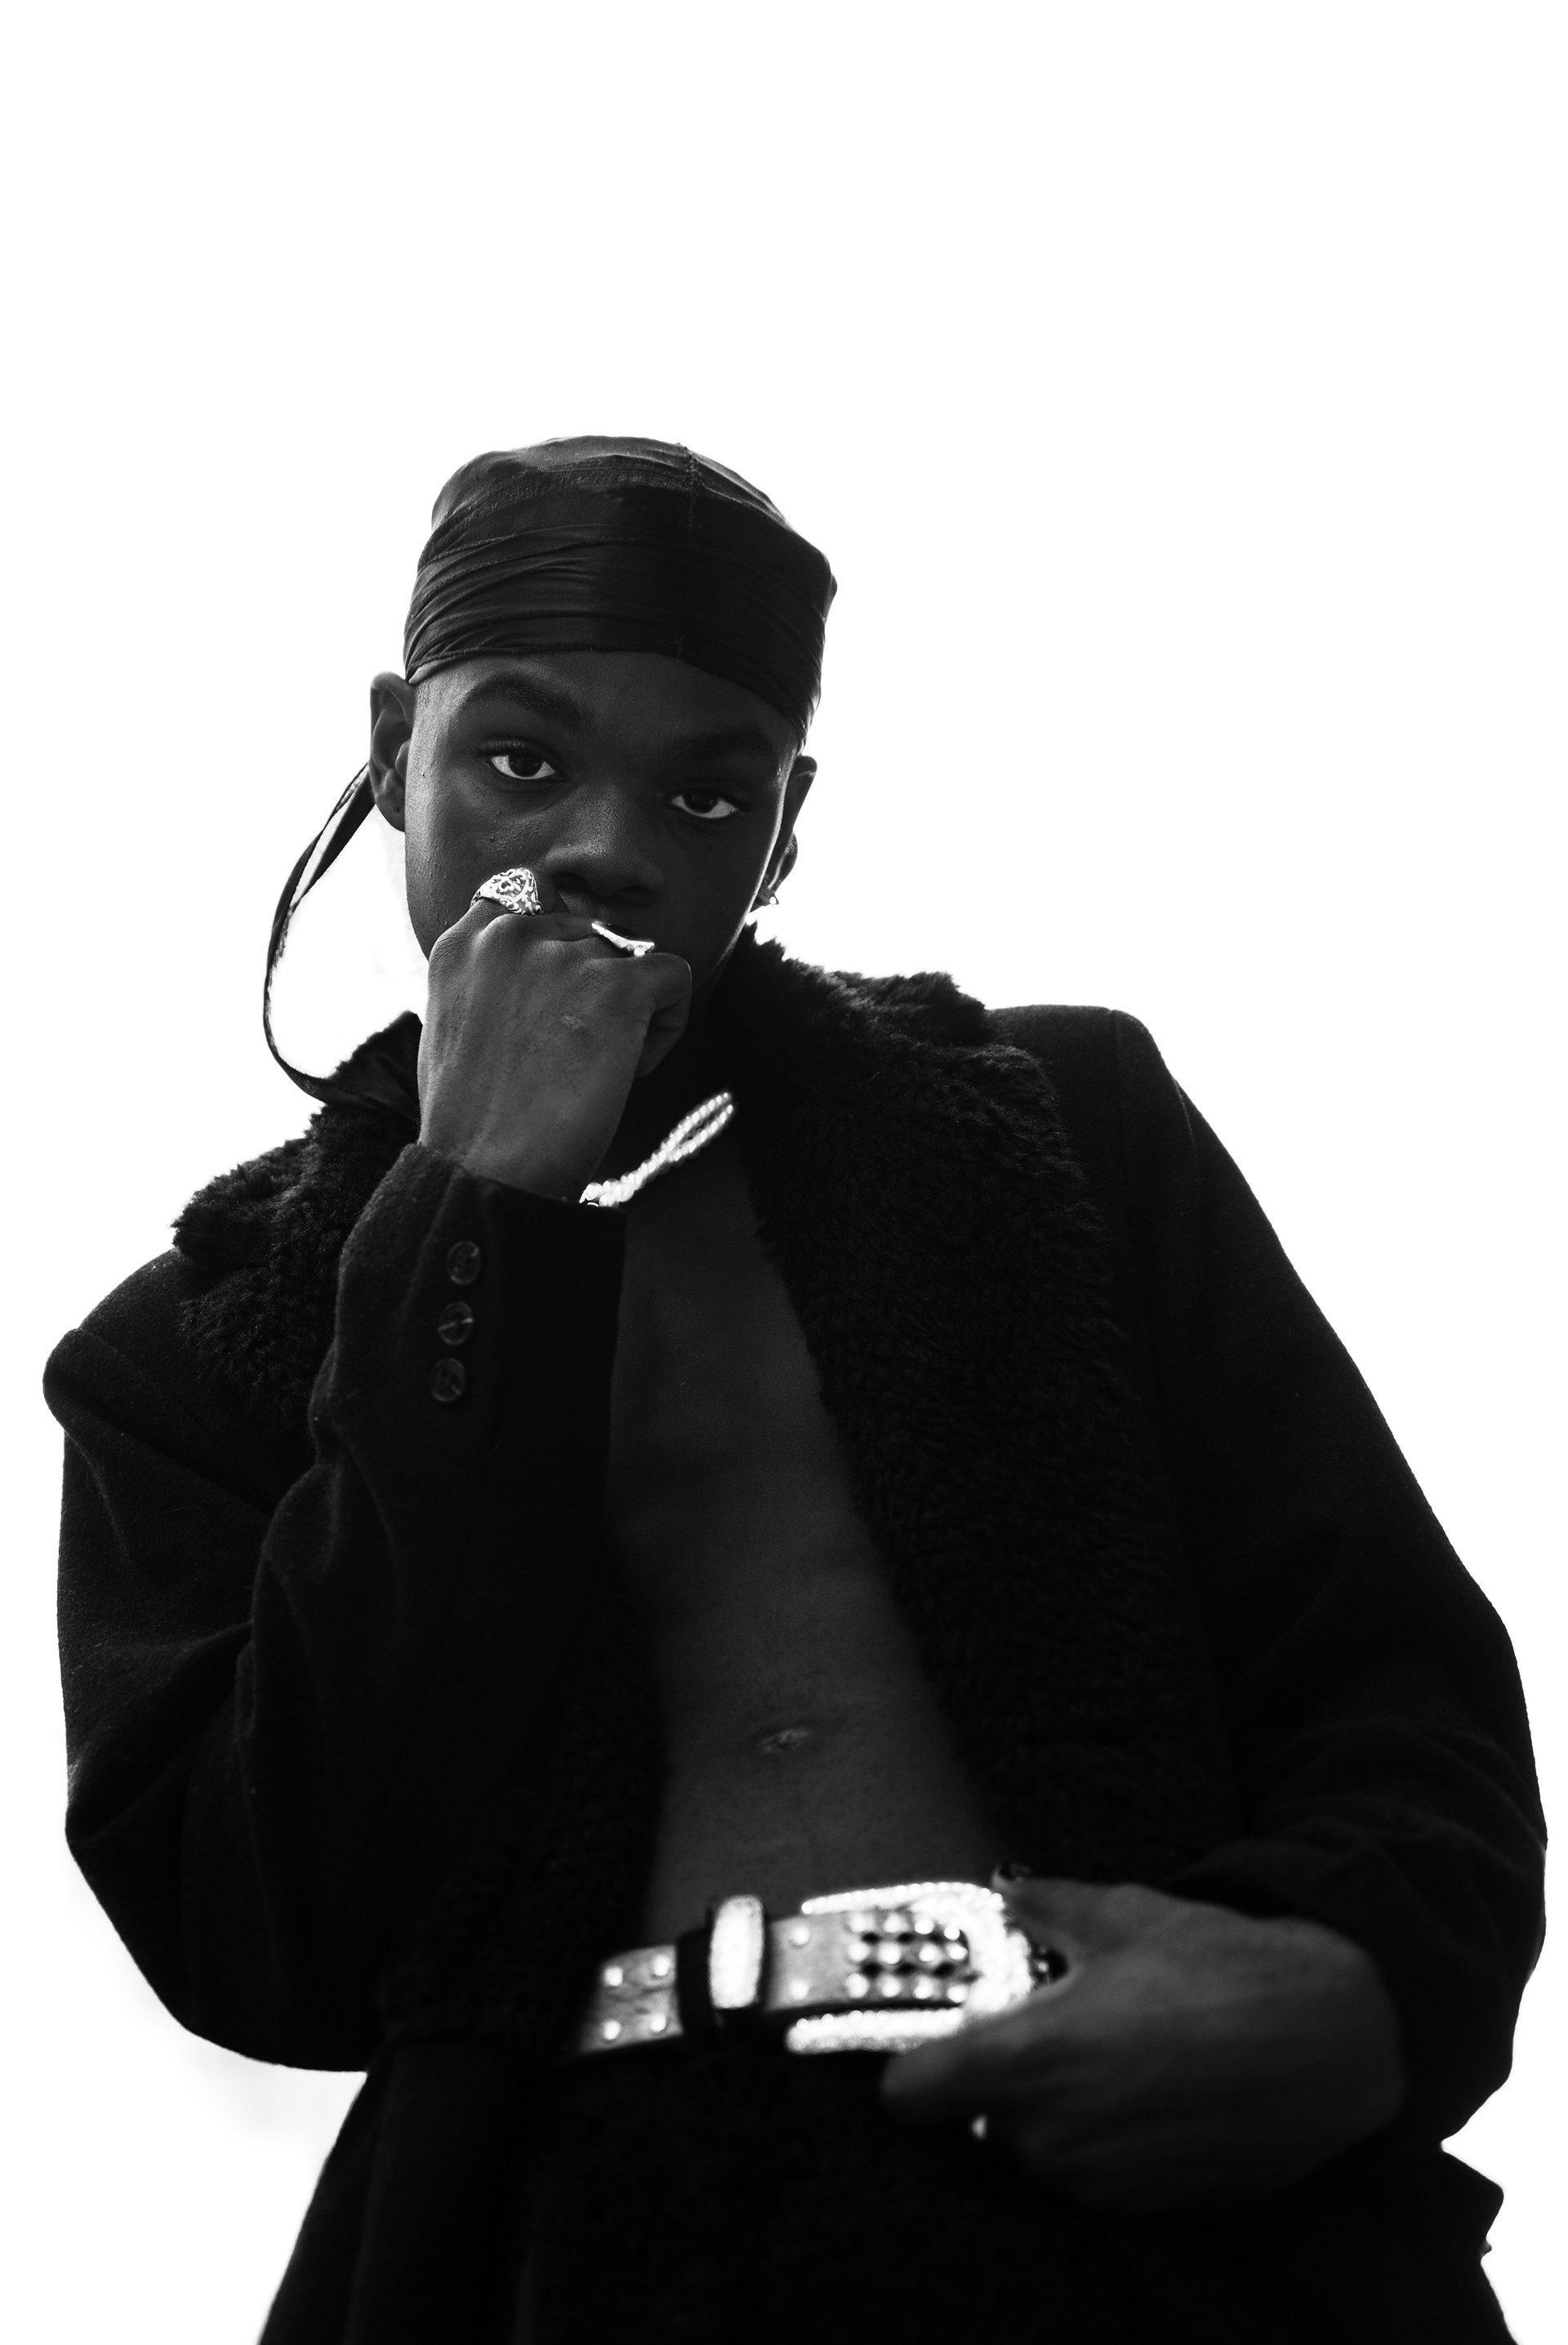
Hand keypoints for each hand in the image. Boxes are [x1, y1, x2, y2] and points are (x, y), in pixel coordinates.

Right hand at [417, 874, 692, 1197]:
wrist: (485, 1169)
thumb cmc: (470, 1121)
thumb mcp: (454, 1026)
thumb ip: (489, 980)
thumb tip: (535, 979)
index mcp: (464, 940)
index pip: (529, 892)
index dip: (557, 940)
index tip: (556, 1000)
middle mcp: (511, 933)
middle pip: (589, 930)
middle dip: (594, 985)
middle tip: (575, 1054)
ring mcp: (565, 954)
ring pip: (634, 955)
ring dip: (630, 1010)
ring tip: (598, 1069)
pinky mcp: (618, 985)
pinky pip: (675, 976)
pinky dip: (669, 1023)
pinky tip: (633, 1068)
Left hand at [881, 1876, 1406, 2210]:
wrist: (1329, 2039)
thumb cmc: (1221, 1969)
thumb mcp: (1123, 1915)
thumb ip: (1044, 1905)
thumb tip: (1005, 1888)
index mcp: (1028, 2058)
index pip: (908, 2096)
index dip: (911, 2067)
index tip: (935, 2041)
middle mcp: (1051, 2134)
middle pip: (976, 2118)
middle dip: (1002, 2079)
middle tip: (1054, 2029)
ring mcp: (1099, 2181)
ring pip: (1035, 2149)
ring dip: (1055, 2112)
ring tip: (1117, 2055)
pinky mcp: (1146, 2208)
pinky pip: (1092, 2177)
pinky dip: (1105, 2143)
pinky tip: (1152, 2093)